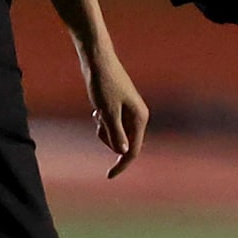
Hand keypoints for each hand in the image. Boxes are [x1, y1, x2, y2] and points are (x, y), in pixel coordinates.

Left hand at [79, 39, 148, 178]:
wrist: (98, 60)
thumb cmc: (103, 85)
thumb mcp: (107, 113)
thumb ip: (116, 134)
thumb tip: (124, 151)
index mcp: (140, 118)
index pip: (133, 150)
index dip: (121, 164)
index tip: (108, 176)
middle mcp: (138, 116)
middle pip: (123, 142)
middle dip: (108, 138)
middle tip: (99, 120)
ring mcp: (128, 111)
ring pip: (115, 133)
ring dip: (103, 129)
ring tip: (98, 111)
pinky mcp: (119, 106)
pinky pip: (110, 123)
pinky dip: (102, 121)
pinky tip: (97, 107)